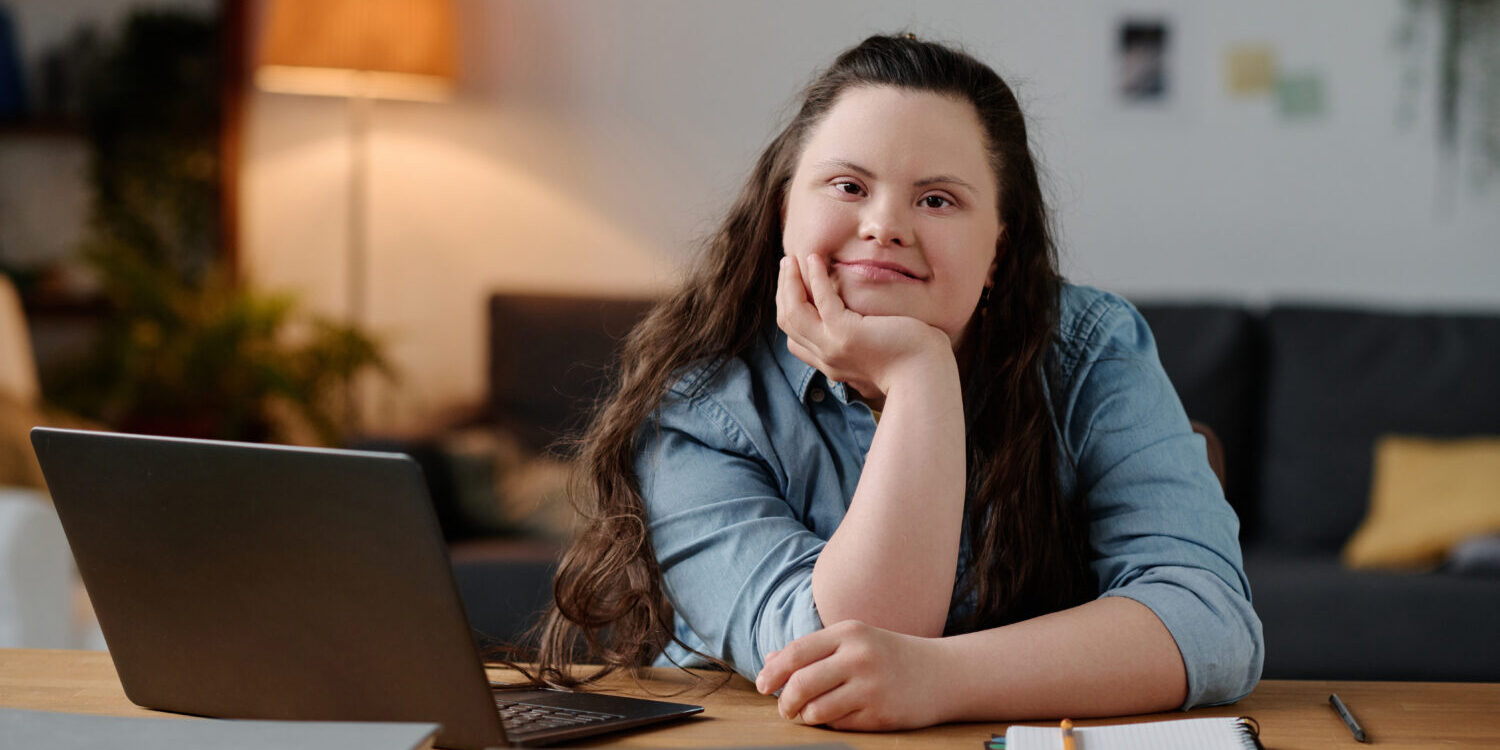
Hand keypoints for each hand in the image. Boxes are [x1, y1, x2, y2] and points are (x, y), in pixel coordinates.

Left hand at [754, 620, 949, 730]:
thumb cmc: (888, 656)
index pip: (797, 652)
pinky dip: (830, 723)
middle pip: (801, 684)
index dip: (773, 672)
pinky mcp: (881, 715)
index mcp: (849, 632)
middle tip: (783, 708)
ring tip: (809, 712)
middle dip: (784, 701)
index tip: (762, 685)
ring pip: (815, 710)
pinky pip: (838, 725)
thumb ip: (812, 649)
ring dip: (805, 715)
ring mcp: (872, 687)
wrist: (941, 674)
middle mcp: (860, 657)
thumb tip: (770, 661)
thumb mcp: (854, 641)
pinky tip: (839, 715)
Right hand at [775, 254, 949, 402]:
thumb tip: (868, 327)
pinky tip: (815, 259)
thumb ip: (865, 342)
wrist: (927, 376)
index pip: (795, 339)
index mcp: (831, 363)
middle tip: (787, 264)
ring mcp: (832, 347)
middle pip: (788, 322)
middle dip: (784, 290)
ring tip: (793, 258)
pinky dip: (815, 277)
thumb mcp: (879, 352)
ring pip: (793, 313)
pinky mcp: (845, 334)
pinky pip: (821, 300)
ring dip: (789, 282)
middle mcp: (826, 357)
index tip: (795, 285)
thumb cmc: (914, 362)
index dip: (789, 309)